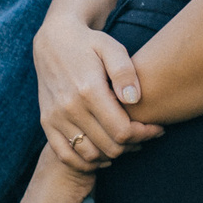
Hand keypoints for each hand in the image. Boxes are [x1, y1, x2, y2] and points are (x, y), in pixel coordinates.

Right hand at [34, 12, 158, 170]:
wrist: (53, 40)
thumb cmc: (89, 43)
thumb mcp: (111, 47)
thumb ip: (125, 72)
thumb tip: (134, 99)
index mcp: (88, 90)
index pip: (122, 130)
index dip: (144, 134)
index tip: (156, 128)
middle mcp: (69, 107)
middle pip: (110, 146)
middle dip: (133, 144)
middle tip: (144, 135)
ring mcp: (55, 117)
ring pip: (91, 155)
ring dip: (112, 154)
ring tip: (125, 142)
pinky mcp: (46, 122)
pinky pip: (66, 156)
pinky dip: (86, 162)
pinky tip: (102, 154)